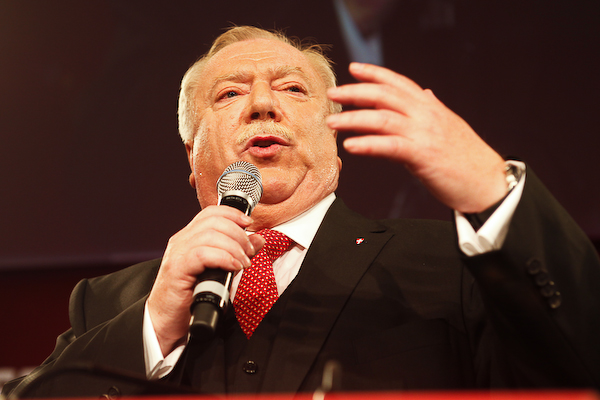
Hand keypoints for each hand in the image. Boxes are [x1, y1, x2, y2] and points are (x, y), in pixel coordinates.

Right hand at [147, 205, 264, 355]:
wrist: (165, 320)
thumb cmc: (190, 296)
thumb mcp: (219, 270)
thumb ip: (237, 253)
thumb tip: (258, 240)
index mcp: (189, 237)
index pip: (211, 213)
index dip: (232, 214)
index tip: (249, 223)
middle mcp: (181, 240)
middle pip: (213, 221)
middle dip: (238, 233)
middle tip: (249, 251)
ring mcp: (177, 253)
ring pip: (210, 235)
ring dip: (234, 247)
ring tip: (243, 263)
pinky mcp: (177, 268)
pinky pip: (202, 253)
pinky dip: (223, 258)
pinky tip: (234, 268)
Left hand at [326, 62, 507, 212]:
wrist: (489, 182)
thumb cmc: (467, 158)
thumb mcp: (448, 126)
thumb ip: (432, 110)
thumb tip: (426, 93)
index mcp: (431, 106)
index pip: (399, 82)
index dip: (375, 73)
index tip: (354, 68)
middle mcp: (427, 114)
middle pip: (385, 95)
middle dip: (355, 92)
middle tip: (333, 94)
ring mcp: (425, 133)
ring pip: (382, 118)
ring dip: (353, 118)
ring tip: (333, 122)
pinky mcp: (423, 155)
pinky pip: (389, 146)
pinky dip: (368, 144)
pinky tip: (350, 146)